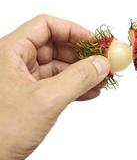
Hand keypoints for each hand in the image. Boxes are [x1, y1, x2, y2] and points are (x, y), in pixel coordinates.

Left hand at [0, 14, 109, 159]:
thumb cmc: (1, 132)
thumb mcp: (46, 100)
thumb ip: (77, 79)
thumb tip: (102, 63)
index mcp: (10, 52)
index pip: (45, 26)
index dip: (72, 30)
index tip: (94, 42)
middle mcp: (16, 62)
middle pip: (55, 46)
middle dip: (81, 54)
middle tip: (103, 61)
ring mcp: (24, 80)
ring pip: (59, 66)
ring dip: (82, 72)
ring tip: (102, 78)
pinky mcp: (32, 96)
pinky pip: (58, 84)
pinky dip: (75, 86)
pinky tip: (91, 92)